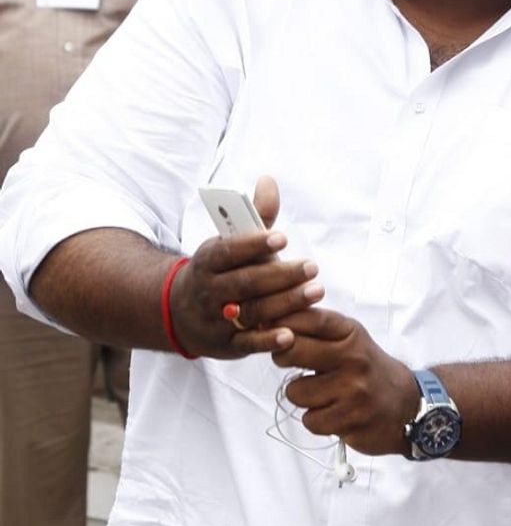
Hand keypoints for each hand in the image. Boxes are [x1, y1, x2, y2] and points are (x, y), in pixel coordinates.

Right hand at [169, 175, 324, 358]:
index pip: (229, 251)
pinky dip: (267, 341)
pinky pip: (247, 344)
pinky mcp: (226, 345)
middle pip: (245, 283)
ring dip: (284, 303)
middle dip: (280, 275)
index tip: (282, 238)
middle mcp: (209, 291)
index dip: (254, 245)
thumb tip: (269, 180)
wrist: (180, 313)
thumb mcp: (228, 244)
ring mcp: (216, 320)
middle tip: (312, 267)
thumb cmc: (218, 271)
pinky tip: (290, 334)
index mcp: (207, 261)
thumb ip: (255, 217)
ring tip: (315, 292)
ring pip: (251, 312)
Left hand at [272, 307, 419, 455]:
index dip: (283, 323)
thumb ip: (314, 329)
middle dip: (282, 357)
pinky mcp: (351, 420)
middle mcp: (353, 358)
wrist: (407, 404)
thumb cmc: (367, 369)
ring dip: (303, 397)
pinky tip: (333, 412)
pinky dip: (317, 420)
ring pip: (296, 392)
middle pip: (292, 350)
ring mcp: (353, 391)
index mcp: (351, 334)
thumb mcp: (350, 339)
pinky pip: (310, 420)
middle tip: (292, 363)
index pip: (310, 319)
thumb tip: (267, 322)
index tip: (270, 329)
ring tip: (322, 394)